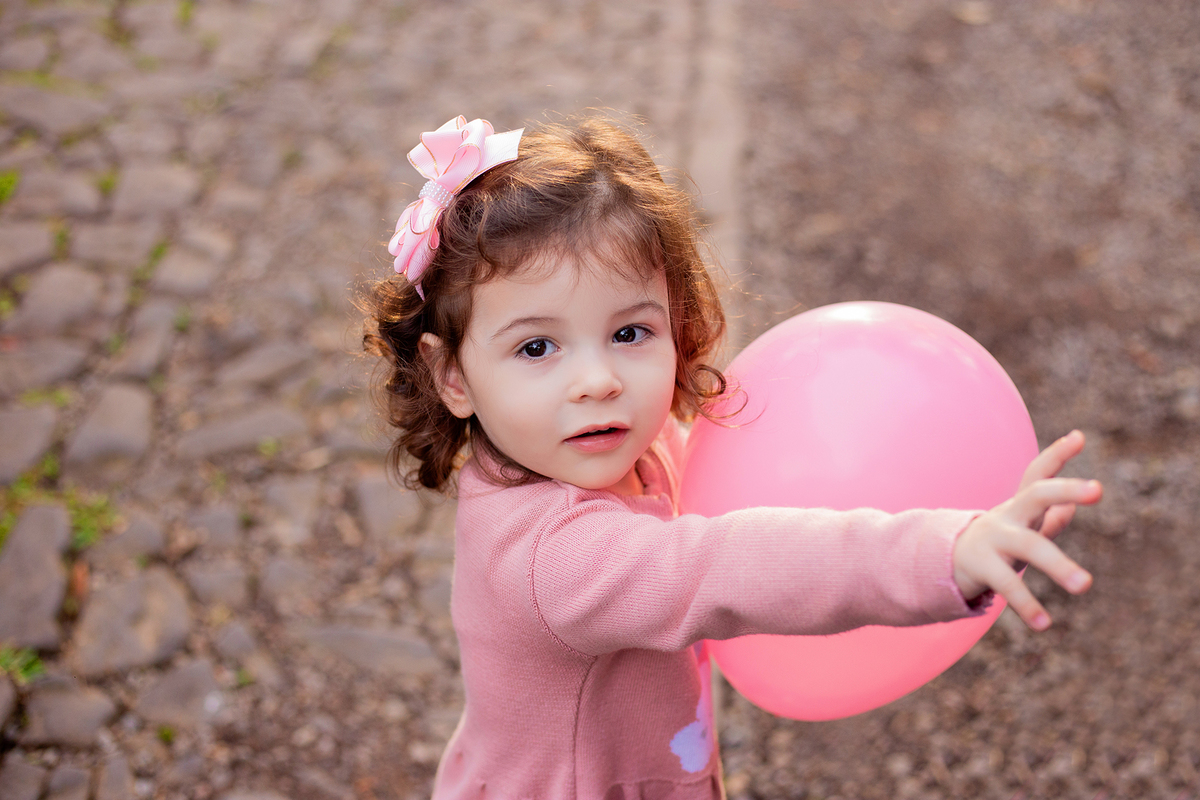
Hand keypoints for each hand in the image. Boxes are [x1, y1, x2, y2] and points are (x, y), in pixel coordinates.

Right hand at [952, 430, 1101, 630]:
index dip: (1057, 455)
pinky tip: (1045, 624)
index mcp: (1018, 508)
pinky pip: (1008, 587)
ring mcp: (993, 540)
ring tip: (1085, 586)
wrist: (938, 562)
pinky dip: (1028, 606)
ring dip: (1058, 565)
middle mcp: (1006, 517)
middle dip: (1066, 488)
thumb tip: (1070, 509)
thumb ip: (1047, 520)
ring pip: (1029, 547)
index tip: (1079, 436)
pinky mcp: (982, 568)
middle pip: (1036, 494)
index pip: (1038, 475)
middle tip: (1098, 489)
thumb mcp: (1019, 532)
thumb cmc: (992, 546)